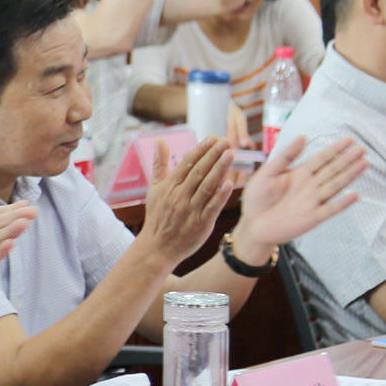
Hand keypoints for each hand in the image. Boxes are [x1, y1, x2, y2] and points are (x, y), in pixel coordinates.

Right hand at [132, 134, 235, 264]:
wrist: (157, 247)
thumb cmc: (157, 215)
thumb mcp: (155, 188)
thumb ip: (160, 163)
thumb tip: (159, 140)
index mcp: (170, 186)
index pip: (187, 163)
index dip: (201, 150)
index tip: (213, 138)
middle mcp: (180, 196)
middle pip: (199, 172)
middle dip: (213, 155)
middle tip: (226, 141)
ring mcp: (190, 210)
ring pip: (207, 187)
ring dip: (219, 169)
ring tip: (230, 154)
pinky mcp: (200, 224)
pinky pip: (211, 208)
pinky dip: (220, 196)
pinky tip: (229, 184)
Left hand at [227, 134, 364, 264]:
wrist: (253, 224)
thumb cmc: (258, 197)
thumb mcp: (268, 172)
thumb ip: (286, 156)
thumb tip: (303, 136)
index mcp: (300, 173)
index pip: (322, 158)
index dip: (335, 149)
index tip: (349, 139)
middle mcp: (310, 185)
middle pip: (333, 169)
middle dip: (348, 159)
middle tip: (363, 149)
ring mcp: (313, 201)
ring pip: (335, 185)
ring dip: (350, 175)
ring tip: (364, 164)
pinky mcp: (312, 218)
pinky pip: (330, 209)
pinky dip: (343, 203)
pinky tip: (355, 195)